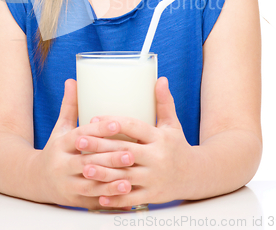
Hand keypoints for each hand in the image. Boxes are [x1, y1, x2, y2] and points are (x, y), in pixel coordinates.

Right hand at [37, 79, 135, 209]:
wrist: (34, 179)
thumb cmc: (55, 149)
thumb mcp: (60, 128)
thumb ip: (69, 106)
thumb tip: (72, 80)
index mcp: (61, 144)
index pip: (82, 135)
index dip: (99, 130)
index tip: (118, 123)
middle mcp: (62, 165)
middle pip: (87, 162)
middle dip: (109, 158)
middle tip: (131, 153)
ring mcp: (66, 184)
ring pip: (90, 184)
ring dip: (110, 182)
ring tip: (130, 178)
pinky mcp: (73, 200)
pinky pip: (92, 201)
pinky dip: (108, 199)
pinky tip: (124, 197)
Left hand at [75, 77, 194, 207]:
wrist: (195, 175)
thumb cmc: (178, 146)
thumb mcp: (172, 124)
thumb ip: (164, 102)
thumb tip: (160, 78)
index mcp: (159, 138)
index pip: (134, 127)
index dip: (113, 123)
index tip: (93, 119)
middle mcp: (157, 158)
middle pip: (124, 151)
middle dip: (100, 146)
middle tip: (79, 140)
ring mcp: (154, 178)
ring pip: (124, 176)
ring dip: (103, 173)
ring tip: (84, 167)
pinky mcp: (152, 195)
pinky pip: (131, 198)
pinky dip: (115, 197)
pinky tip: (98, 194)